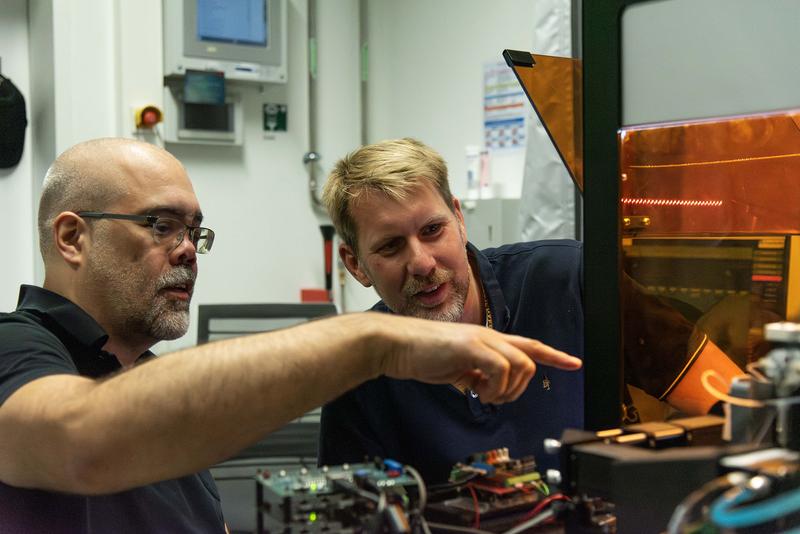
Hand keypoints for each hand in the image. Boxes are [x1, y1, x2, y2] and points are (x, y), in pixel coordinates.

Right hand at [375, 314, 581, 403]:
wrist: (394, 344)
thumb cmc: (418, 355)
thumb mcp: (453, 368)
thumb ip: (472, 374)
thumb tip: (482, 387)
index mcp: (485, 340)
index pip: (527, 344)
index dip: (553, 355)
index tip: (573, 363)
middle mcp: (487, 336)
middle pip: (529, 359)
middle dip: (520, 386)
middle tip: (494, 397)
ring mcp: (480, 339)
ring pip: (520, 364)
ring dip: (507, 388)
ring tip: (483, 393)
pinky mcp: (471, 346)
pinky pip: (501, 369)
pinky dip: (494, 387)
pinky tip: (475, 390)